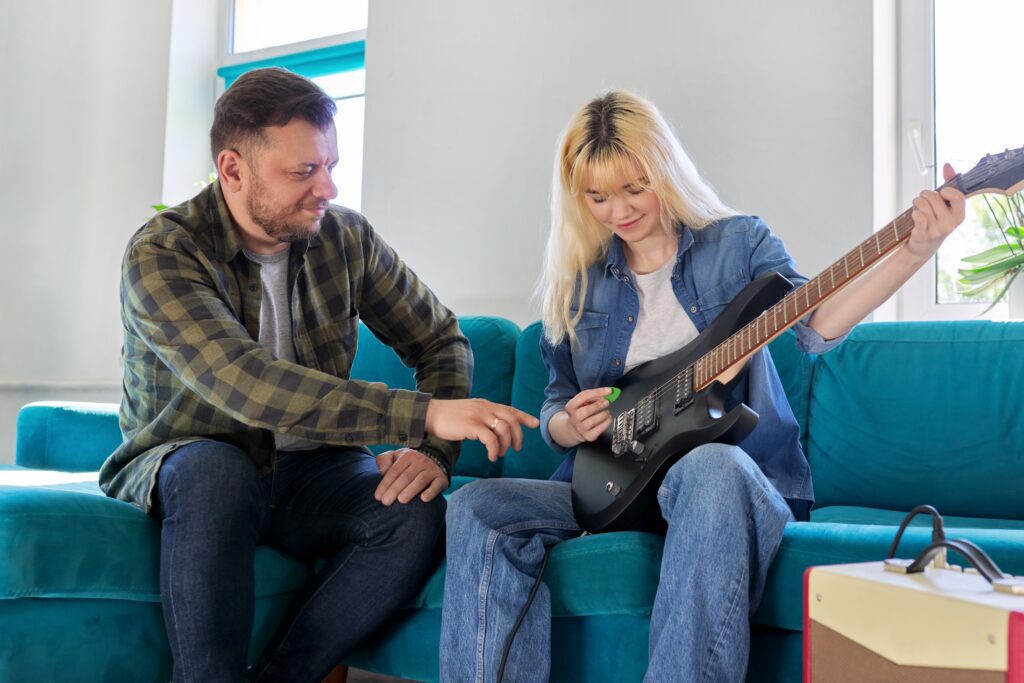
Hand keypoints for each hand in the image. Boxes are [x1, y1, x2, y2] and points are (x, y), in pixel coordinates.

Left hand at [374, 448, 447, 504]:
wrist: (434, 461)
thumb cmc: (408, 464)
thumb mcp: (395, 457)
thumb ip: (383, 460)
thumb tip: (382, 471)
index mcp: (407, 456)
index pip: (394, 471)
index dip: (385, 484)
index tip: (378, 497)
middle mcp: (420, 461)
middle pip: (405, 477)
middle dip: (394, 490)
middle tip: (386, 502)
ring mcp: (431, 469)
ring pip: (420, 480)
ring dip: (410, 490)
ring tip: (401, 500)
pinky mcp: (441, 478)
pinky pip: (437, 485)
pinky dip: (431, 491)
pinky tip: (423, 499)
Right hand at [424, 398, 539, 461]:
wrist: (430, 414)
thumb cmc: (447, 416)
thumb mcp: (469, 412)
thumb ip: (482, 417)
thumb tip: (492, 429)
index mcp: (486, 404)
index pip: (510, 409)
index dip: (524, 417)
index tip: (535, 424)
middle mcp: (485, 407)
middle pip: (512, 420)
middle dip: (518, 436)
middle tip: (516, 448)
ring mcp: (479, 415)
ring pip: (504, 430)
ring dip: (505, 445)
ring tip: (500, 454)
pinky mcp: (471, 425)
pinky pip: (491, 439)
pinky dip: (495, 450)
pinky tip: (491, 456)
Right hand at [564, 387, 613, 442]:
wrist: (574, 429)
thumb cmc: (581, 413)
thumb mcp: (582, 403)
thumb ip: (593, 397)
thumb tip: (606, 395)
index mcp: (570, 406)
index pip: (583, 396)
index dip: (597, 392)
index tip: (609, 391)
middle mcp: (574, 418)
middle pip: (586, 410)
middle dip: (599, 405)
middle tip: (607, 402)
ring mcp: (580, 428)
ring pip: (592, 421)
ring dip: (603, 414)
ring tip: (607, 412)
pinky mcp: (588, 436)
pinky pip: (599, 429)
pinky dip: (606, 422)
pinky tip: (608, 418)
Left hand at [905, 163, 965, 261]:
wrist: (923, 246)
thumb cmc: (934, 221)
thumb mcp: (946, 205)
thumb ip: (949, 183)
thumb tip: (948, 165)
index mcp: (959, 215)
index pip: (957, 197)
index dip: (946, 191)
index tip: (941, 192)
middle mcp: (950, 223)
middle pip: (934, 197)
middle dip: (925, 195)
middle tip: (923, 201)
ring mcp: (937, 230)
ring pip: (923, 204)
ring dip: (917, 203)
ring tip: (918, 209)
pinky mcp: (923, 235)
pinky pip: (918, 216)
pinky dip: (914, 213)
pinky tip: (915, 216)